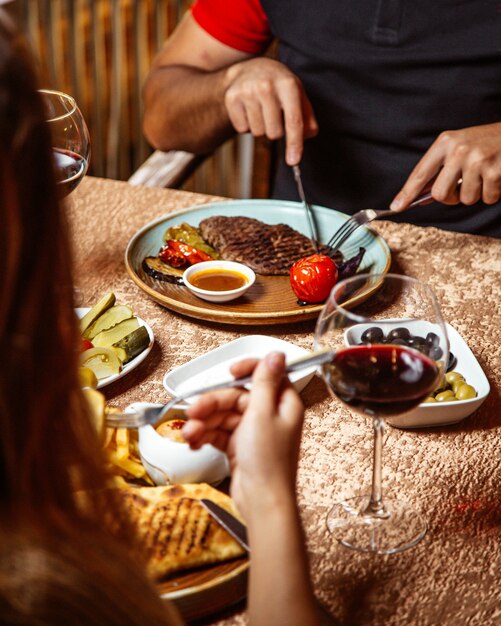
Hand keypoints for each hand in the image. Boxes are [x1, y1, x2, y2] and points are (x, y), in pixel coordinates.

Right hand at [182, 352, 304, 518]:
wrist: (261, 503)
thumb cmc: (268, 462)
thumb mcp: (262, 414)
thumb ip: (265, 382)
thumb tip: (277, 354)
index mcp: (283, 403)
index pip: (265, 375)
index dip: (245, 370)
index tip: (229, 372)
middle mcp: (269, 415)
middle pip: (236, 397)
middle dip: (212, 404)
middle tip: (192, 411)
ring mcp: (253, 431)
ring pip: (223, 416)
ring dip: (203, 423)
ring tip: (188, 434)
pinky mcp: (239, 446)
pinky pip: (219, 433)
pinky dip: (205, 436)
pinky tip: (192, 443)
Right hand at [224, 57, 317, 165]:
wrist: (250, 68)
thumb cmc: (279, 86)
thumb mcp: (298, 95)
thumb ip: (307, 118)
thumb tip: (307, 136)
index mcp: (288, 85)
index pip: (293, 121)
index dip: (294, 144)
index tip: (293, 162)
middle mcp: (267, 86)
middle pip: (274, 133)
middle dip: (275, 130)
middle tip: (273, 115)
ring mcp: (247, 91)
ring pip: (258, 133)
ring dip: (261, 127)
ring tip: (261, 110)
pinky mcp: (232, 98)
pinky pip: (242, 129)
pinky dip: (247, 124)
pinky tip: (249, 110)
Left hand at [391, 122, 500, 209]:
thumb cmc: (485, 142)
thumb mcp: (459, 147)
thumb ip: (440, 170)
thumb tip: (421, 198)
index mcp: (445, 143)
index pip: (420, 173)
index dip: (407, 193)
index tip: (396, 207)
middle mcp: (459, 150)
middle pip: (440, 195)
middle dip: (451, 197)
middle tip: (461, 186)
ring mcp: (478, 160)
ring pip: (465, 199)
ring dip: (475, 194)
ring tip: (483, 175)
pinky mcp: (495, 171)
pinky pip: (486, 198)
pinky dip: (492, 193)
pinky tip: (496, 176)